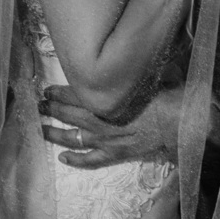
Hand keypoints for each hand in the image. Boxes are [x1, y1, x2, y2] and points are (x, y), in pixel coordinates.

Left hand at [39, 84, 177, 168]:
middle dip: (52, 108)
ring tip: (41, 128)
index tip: (47, 89)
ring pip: (73, 137)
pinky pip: (91, 160)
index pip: (73, 93)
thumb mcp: (143, 74)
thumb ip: (127, 71)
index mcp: (104, 97)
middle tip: (39, 105)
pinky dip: (76, 160)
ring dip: (55, 132)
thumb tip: (123, 58)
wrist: (180, 122)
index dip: (58, 92)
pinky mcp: (116, 154)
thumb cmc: (165, 94)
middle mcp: (99, 119)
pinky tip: (62, 158)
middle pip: (68, 113)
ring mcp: (106, 139)